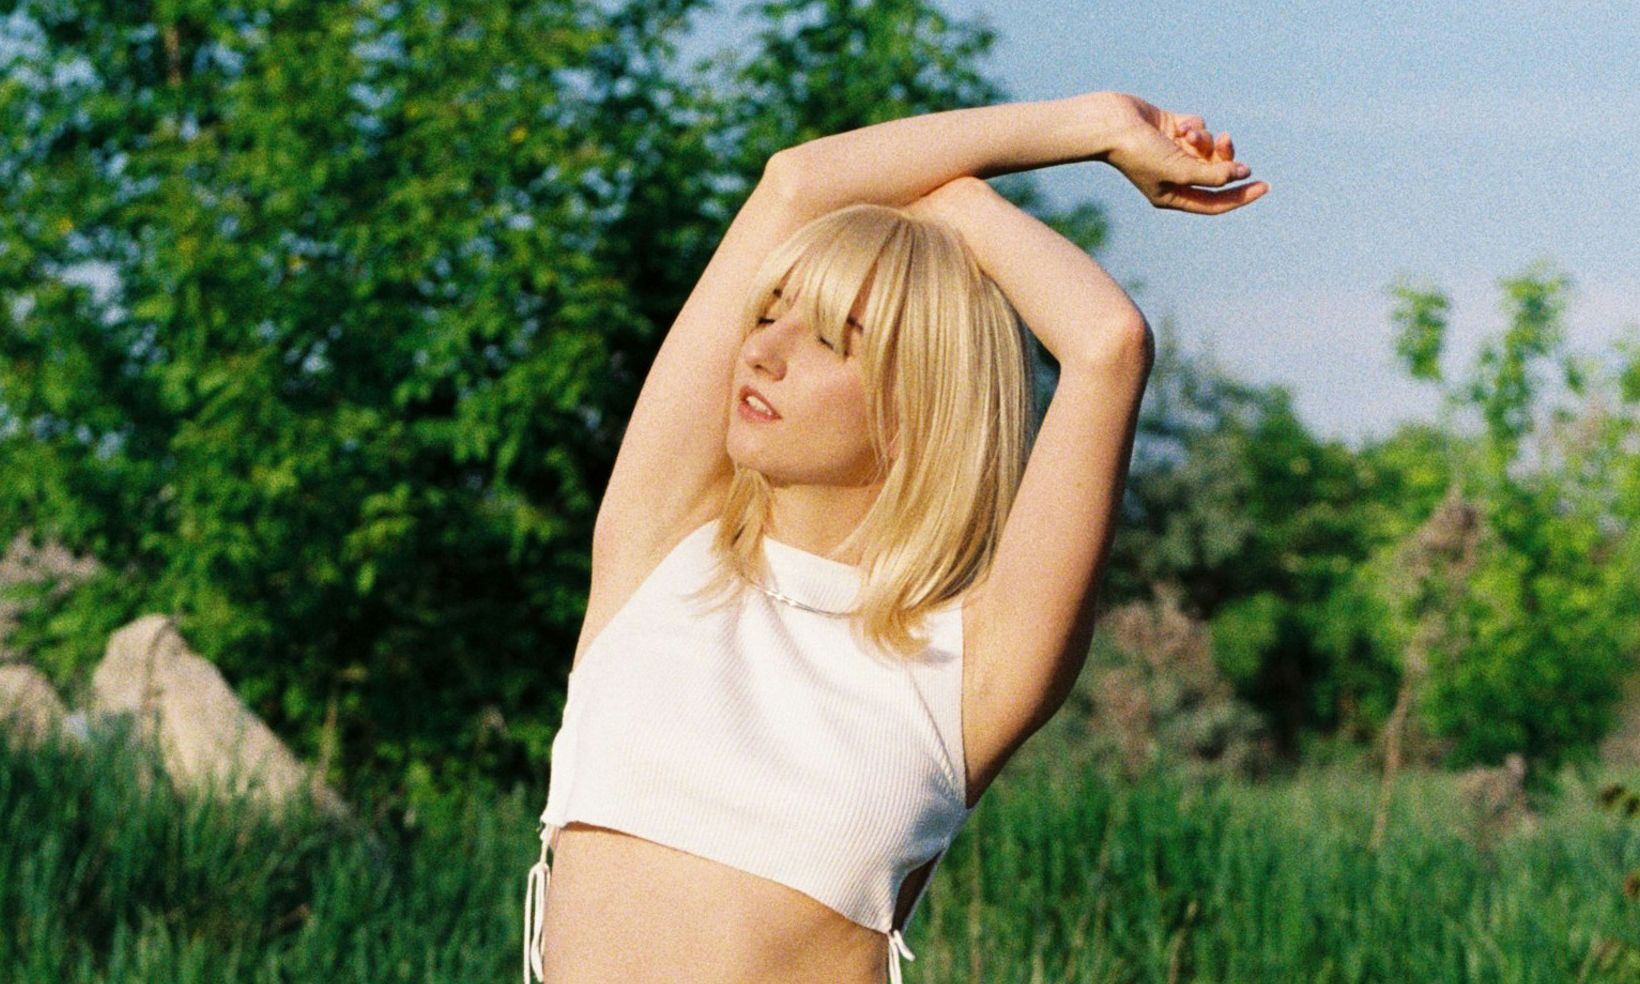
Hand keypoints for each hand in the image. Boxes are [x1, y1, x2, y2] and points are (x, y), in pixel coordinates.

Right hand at [1093, 92, 1268, 213]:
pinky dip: (1194, 125)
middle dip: (1223, 157)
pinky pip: (1198, 128)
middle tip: (1225, 142)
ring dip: (1204, 139)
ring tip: (1188, 132)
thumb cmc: (1139, 152)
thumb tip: (1241, 174)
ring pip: (1208, 148)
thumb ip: (1212, 175)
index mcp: (1173, 196)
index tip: (1264, 185)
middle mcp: (1175, 176)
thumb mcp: (1179, 169)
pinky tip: (1179, 124)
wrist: (1112, 124)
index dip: (1241, 196)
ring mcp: (1173, 153)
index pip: (1215, 202)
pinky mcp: (1171, 130)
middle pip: (1215, 172)